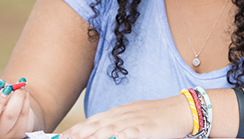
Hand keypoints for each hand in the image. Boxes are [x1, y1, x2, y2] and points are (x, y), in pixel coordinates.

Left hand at [61, 95, 192, 138]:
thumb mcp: (135, 116)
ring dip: (89, 137)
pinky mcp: (143, 130)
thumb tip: (103, 131)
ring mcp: (132, 122)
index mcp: (119, 112)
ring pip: (105, 131)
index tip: (61, 136)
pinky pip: (125, 135)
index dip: (75, 129)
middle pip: (94, 126)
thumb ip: (118, 124)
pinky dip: (114, 138)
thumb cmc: (159, 115)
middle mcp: (122, 115)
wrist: (181, 109)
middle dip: (76, 135)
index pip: (92, 121)